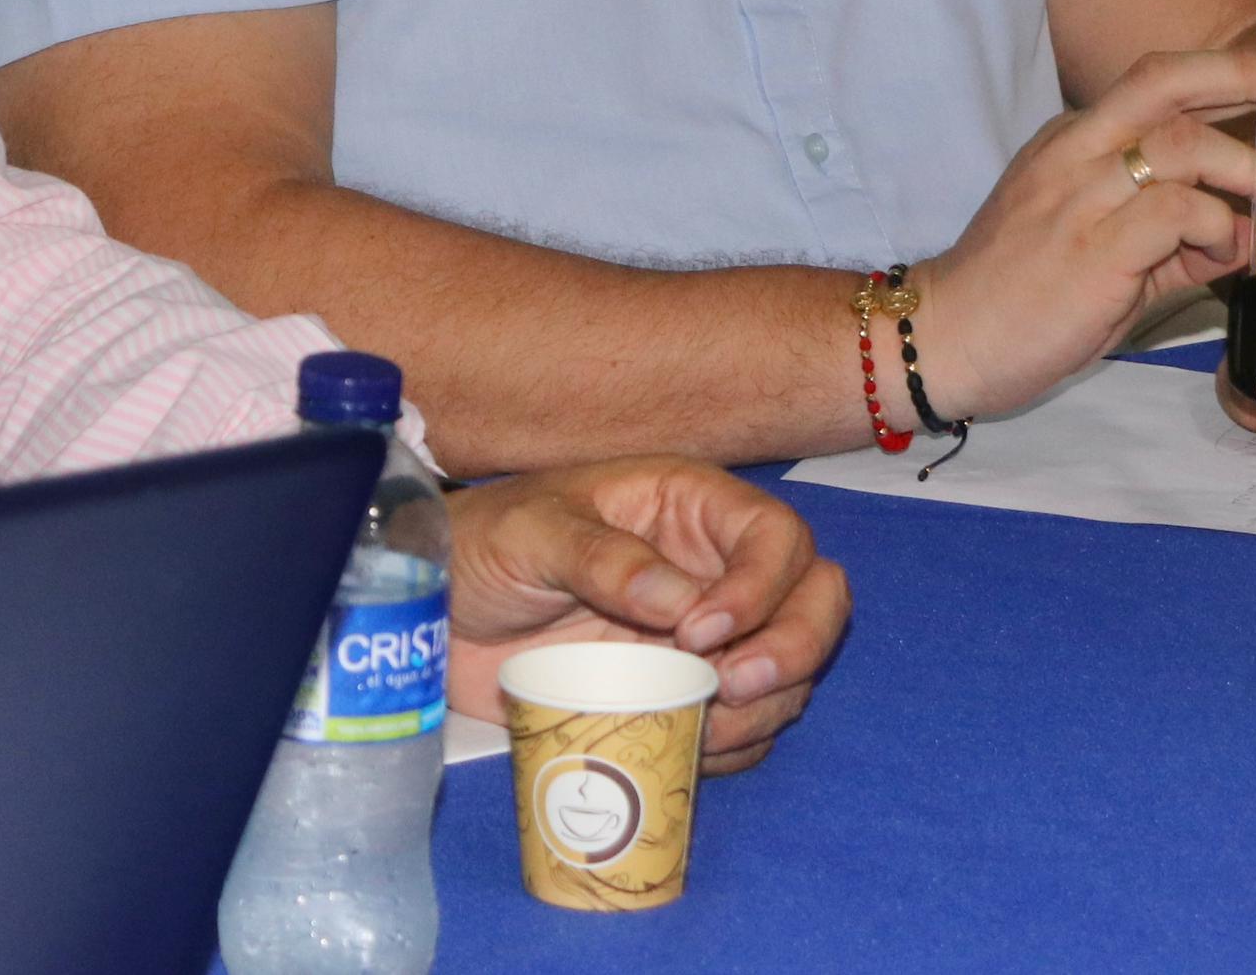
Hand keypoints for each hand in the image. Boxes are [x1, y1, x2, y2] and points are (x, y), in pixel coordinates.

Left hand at [445, 458, 849, 772]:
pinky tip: (691, 747)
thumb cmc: (483, 545)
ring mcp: (707, 636)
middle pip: (815, 597)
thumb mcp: (531, 533)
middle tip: (734, 686)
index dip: (764, 587)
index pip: (775, 537)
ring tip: (700, 724)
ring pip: (790, 670)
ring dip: (766, 705)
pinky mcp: (684, 691)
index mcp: (689, 507)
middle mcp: (714, 568)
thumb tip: (683, 603)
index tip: (701, 633)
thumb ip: (603, 558)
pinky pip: (747, 726)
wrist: (440, 610)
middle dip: (796, 646)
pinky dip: (737, 745)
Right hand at [909, 43, 1255, 424]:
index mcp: (1072, 142)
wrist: (947, 339)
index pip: (1155, 81)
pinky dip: (1218, 226)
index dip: (1225, 69)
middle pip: (1165, 83)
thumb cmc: (1021, 296)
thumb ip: (1170, 237)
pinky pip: (1176, 213)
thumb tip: (1242, 231)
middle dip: (1244, 73)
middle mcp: (1074, 152)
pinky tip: (1224, 255)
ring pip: (1180, 146)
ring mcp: (1079, 196)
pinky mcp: (1091, 249)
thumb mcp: (1100, 250)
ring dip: (1242, 171)